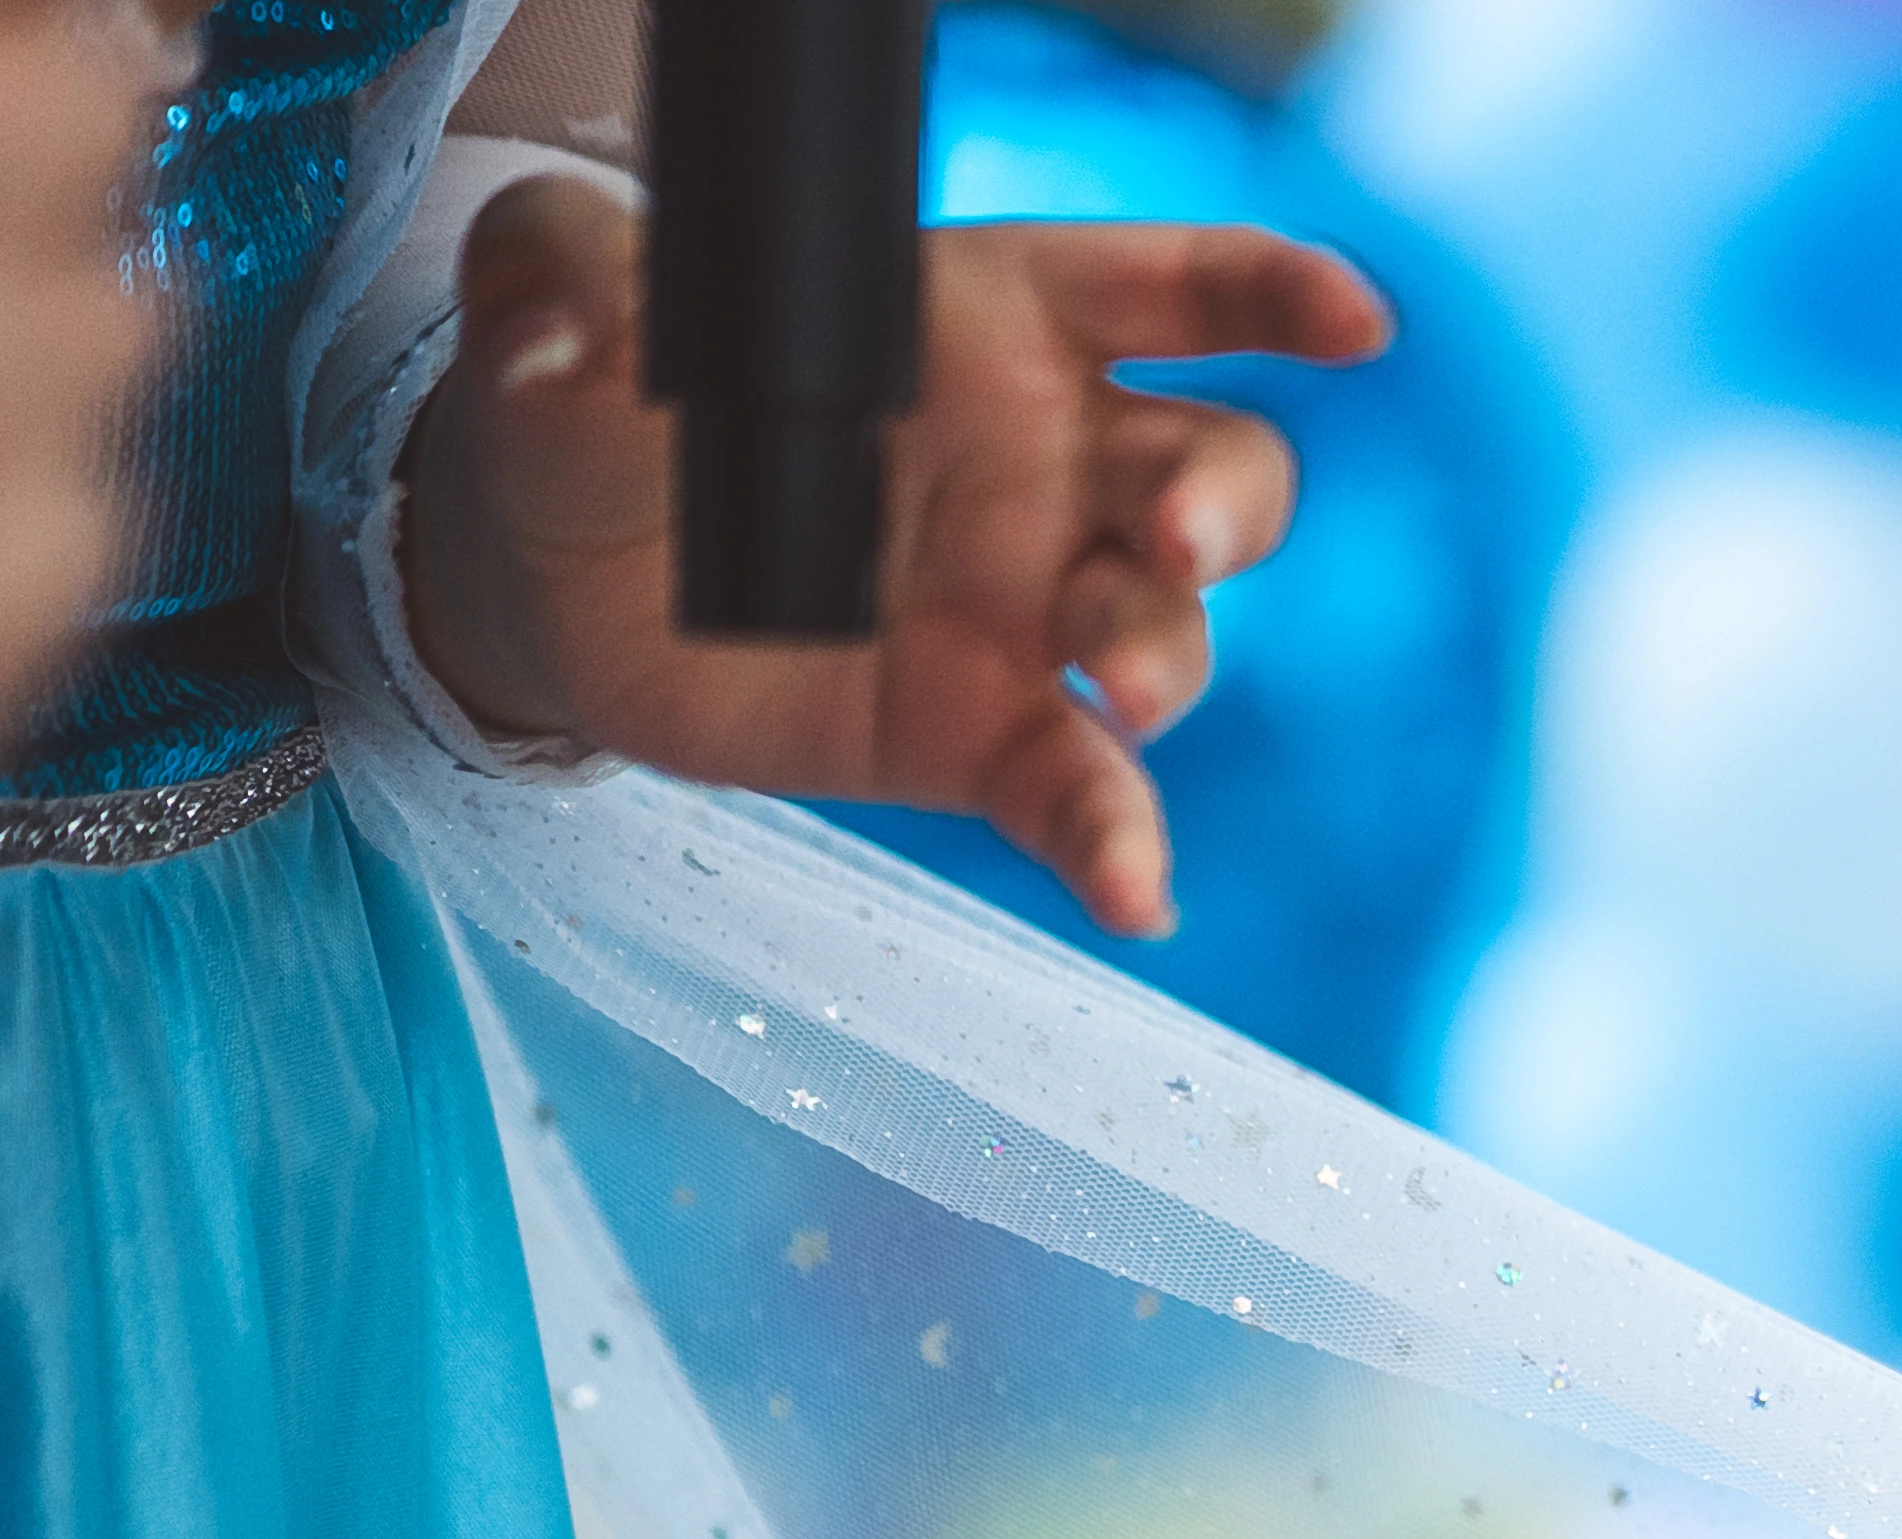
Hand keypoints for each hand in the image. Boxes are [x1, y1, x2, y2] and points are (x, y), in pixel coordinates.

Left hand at [397, 180, 1388, 937]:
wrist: (555, 574)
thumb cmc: (593, 400)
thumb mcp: (553, 299)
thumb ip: (558, 279)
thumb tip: (558, 341)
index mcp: (987, 324)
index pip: (1162, 289)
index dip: (1266, 294)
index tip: (1348, 323)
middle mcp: (1048, 467)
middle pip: (1212, 474)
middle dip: (1226, 507)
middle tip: (1175, 545)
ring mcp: (1033, 612)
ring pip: (1170, 637)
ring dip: (1162, 661)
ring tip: (1108, 692)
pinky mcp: (988, 738)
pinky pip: (1086, 797)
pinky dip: (1121, 846)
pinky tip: (1135, 896)